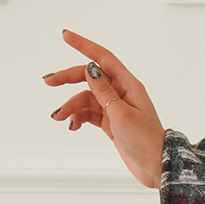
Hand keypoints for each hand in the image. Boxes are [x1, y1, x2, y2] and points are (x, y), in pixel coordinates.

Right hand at [45, 31, 164, 188]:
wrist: (156, 167)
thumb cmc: (146, 142)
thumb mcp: (121, 114)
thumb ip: (104, 91)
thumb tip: (90, 68)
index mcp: (129, 86)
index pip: (104, 58)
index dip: (84, 45)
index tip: (65, 36)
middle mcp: (122, 93)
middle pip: (90, 78)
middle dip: (68, 79)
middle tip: (48, 82)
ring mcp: (116, 108)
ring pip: (87, 98)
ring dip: (71, 106)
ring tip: (60, 117)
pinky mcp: (111, 122)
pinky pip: (89, 113)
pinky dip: (79, 117)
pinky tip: (72, 125)